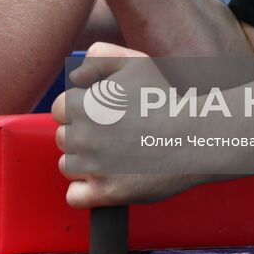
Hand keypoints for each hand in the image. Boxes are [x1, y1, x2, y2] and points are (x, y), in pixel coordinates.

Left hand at [51, 42, 198, 207]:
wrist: (194, 138)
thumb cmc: (164, 99)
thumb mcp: (135, 62)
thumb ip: (99, 57)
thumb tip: (75, 76)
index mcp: (85, 105)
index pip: (59, 110)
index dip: (78, 109)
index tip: (100, 114)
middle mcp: (84, 136)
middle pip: (63, 138)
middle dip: (82, 135)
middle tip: (112, 134)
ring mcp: (94, 167)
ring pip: (68, 166)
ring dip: (84, 162)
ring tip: (113, 155)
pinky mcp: (107, 193)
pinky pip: (75, 196)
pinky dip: (84, 192)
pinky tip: (104, 179)